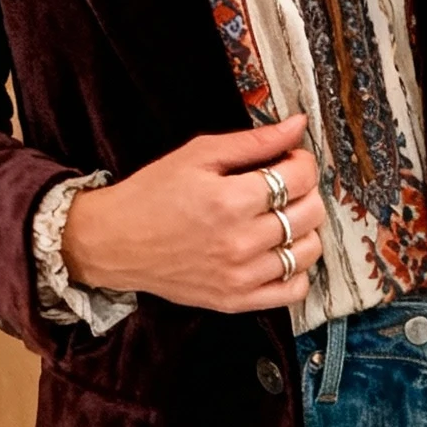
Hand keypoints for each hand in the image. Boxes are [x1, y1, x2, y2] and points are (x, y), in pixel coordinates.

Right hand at [63, 115, 326, 314]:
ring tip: (282, 218)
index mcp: (230, 200)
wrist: (115, 242)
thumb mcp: (198, 154)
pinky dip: (297, 271)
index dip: (303, 162)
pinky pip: (294, 291)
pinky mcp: (237, 300)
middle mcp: (240, 242)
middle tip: (286, 186)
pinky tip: (279, 253)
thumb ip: (253, 141)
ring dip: (305, 230)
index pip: (300, 178)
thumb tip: (298, 126)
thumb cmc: (152, 194)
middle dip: (307, 192)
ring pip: (309, 252)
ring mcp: (240, 276)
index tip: (291, 160)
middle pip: (310, 214)